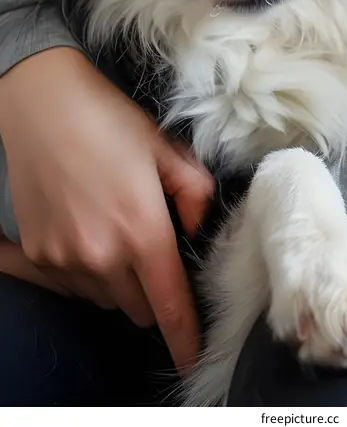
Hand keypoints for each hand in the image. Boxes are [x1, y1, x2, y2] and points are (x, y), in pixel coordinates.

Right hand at [0, 47, 213, 374]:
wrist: (41, 103)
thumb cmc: (108, 120)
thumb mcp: (165, 147)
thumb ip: (195, 192)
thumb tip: (196, 226)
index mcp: (142, 231)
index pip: (170, 305)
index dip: (186, 337)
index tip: (193, 357)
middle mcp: (101, 256)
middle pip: (137, 307)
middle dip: (150, 289)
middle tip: (149, 242)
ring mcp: (63, 259)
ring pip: (104, 297)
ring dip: (117, 280)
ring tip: (113, 225)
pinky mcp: (36, 254)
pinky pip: (71, 283)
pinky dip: (84, 270)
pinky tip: (85, 230)